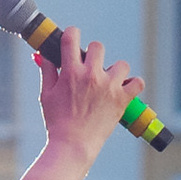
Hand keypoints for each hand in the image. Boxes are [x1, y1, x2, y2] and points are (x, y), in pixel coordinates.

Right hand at [36, 28, 142, 168]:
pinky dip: (134, 84)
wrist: (72, 145)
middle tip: (90, 67)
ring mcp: (108, 87)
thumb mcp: (46, 94)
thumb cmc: (56, 121)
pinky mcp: (122, 100)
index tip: (73, 37)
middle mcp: (91, 75)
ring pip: (121, 64)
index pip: (72, 37)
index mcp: (70, 72)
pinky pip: (137, 82)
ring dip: (115, 70)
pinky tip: (126, 88)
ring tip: (109, 81)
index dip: (72, 33)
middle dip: (93, 54)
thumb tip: (43, 54)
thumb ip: (47, 70)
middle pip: (98, 46)